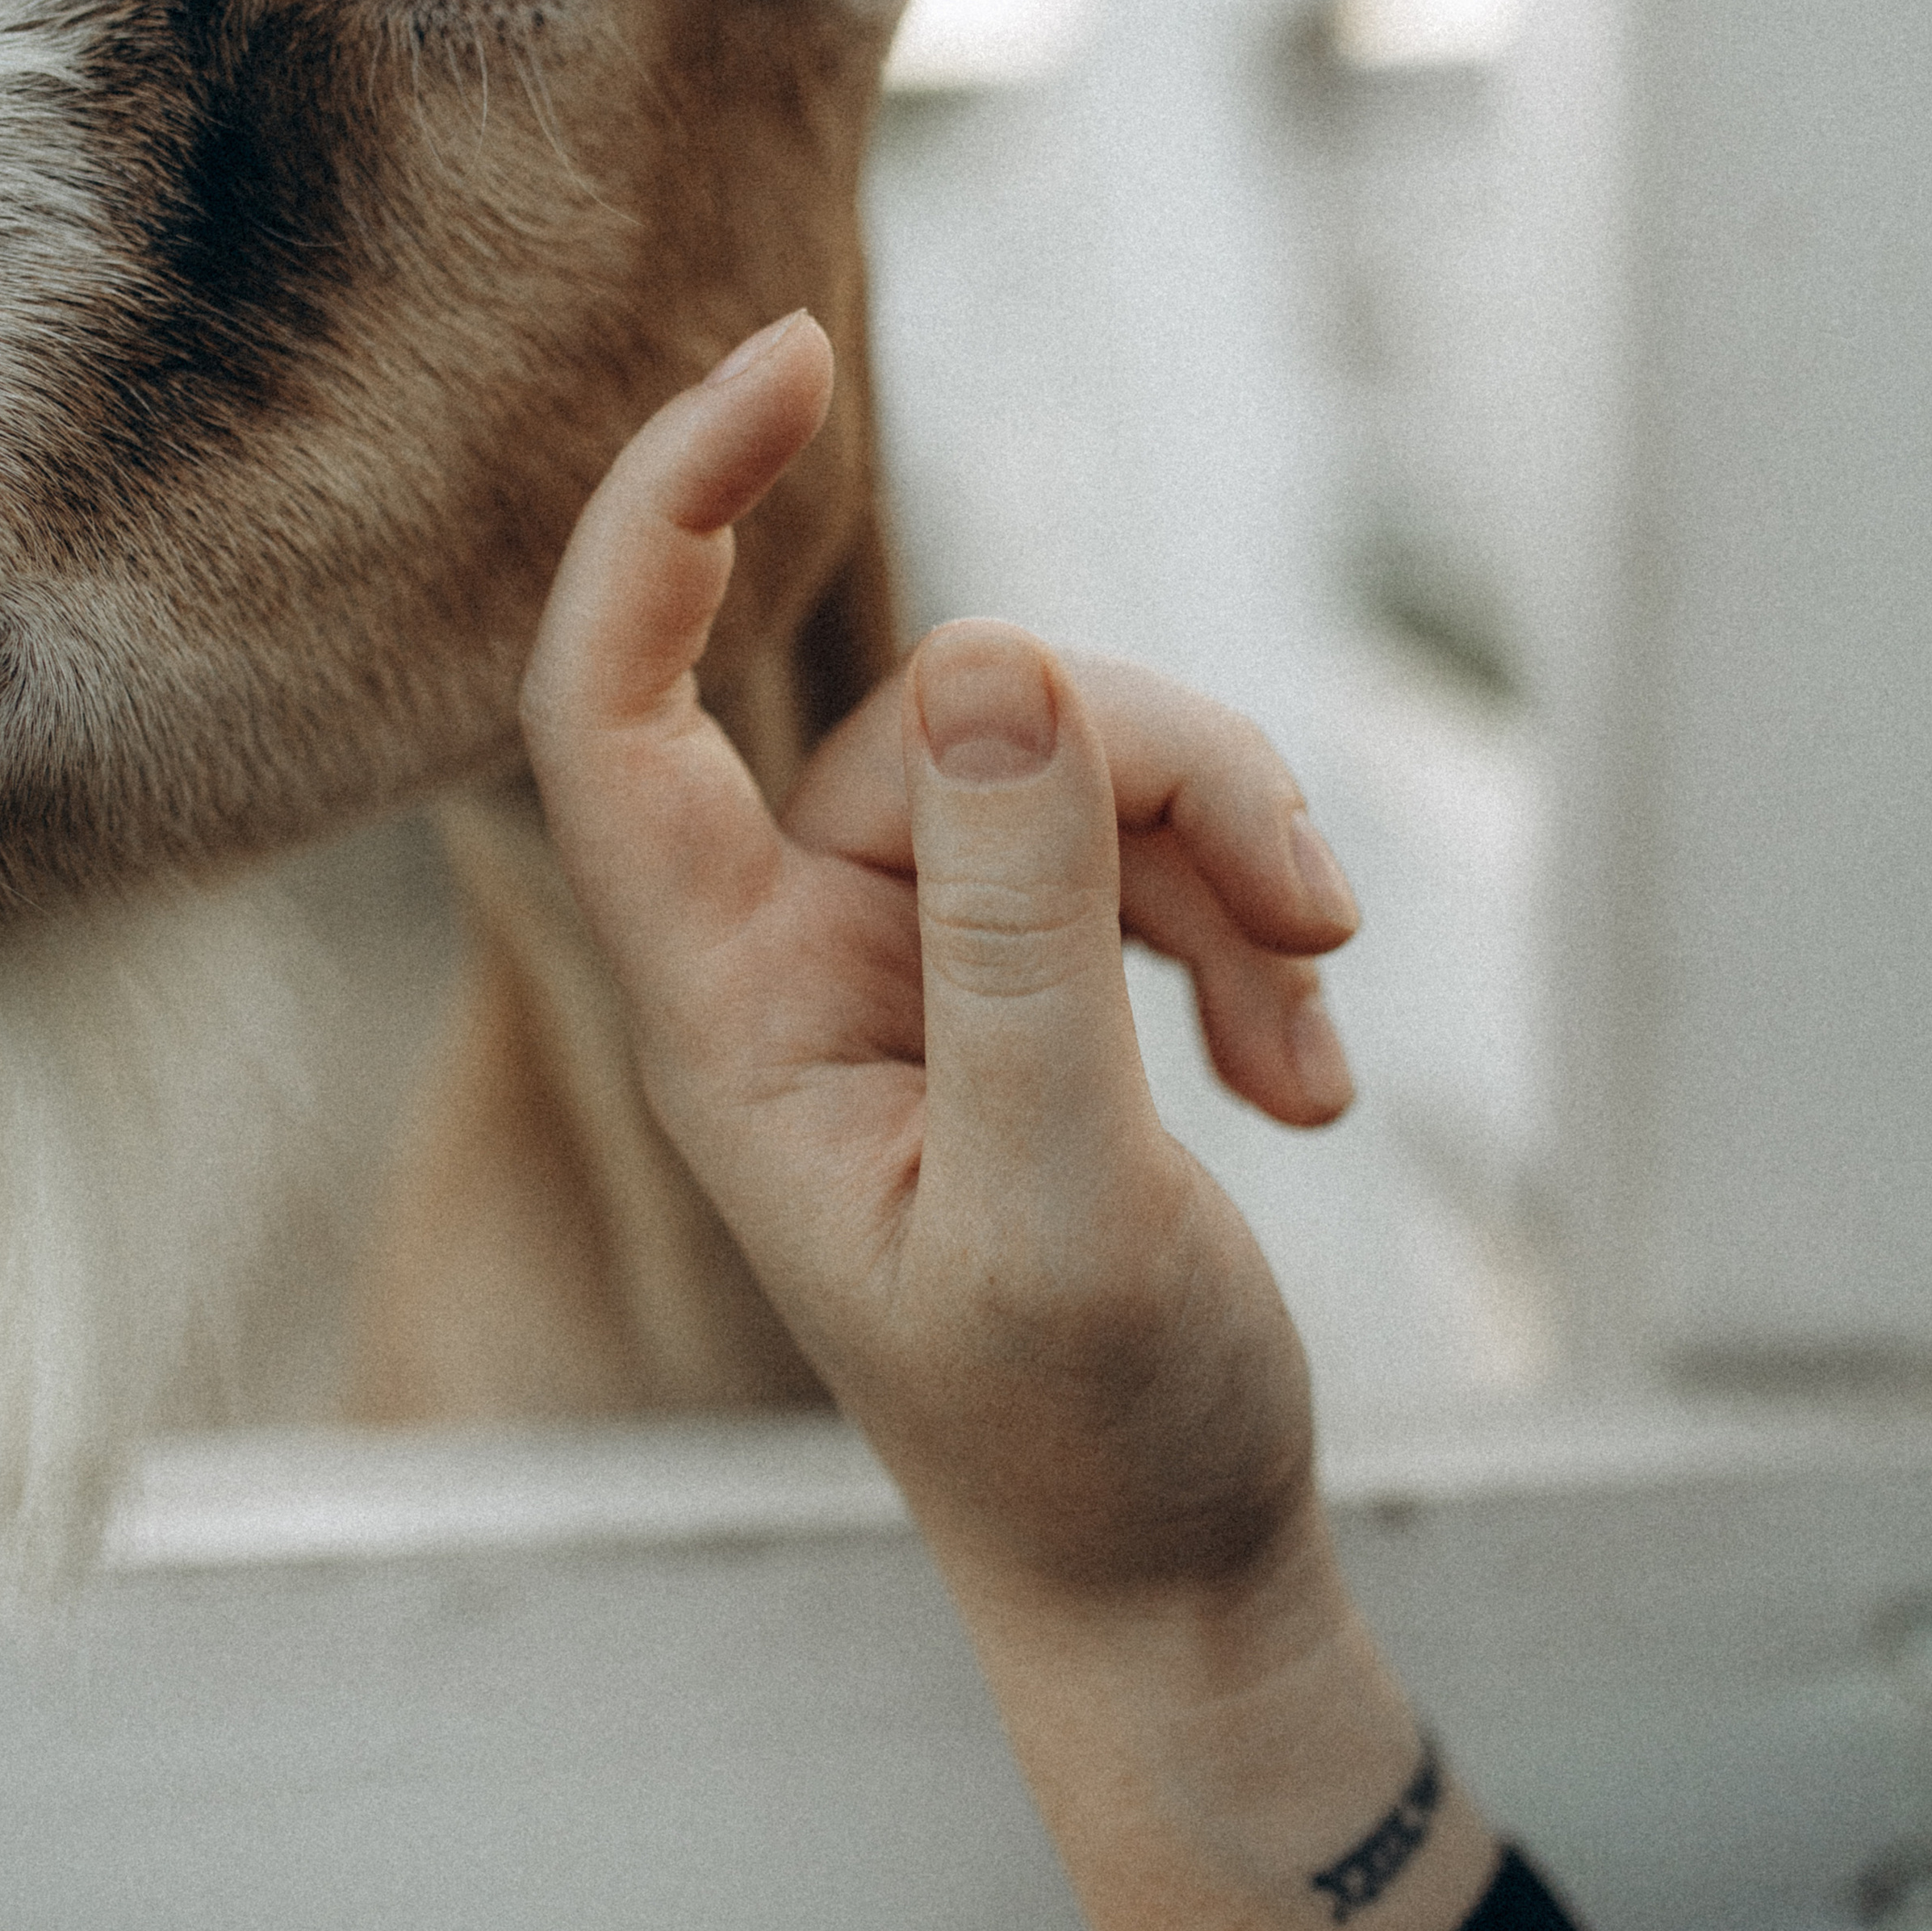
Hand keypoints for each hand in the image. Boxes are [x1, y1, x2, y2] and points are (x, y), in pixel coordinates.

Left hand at [519, 310, 1498, 1930]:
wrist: (1166, 1568)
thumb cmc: (1077, 1433)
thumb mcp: (1057, 1190)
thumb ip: (1019, 933)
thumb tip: (1004, 661)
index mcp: (730, 1009)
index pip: (614, 704)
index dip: (663, 512)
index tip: (791, 361)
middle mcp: (802, 957)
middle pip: (950, 714)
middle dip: (1147, 772)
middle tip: (1313, 919)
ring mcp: (921, 960)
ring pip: (1068, 765)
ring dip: (1227, 862)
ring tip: (1317, 1030)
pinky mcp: (1033, 981)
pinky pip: (1142, 853)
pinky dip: (1248, 937)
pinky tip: (1311, 1080)